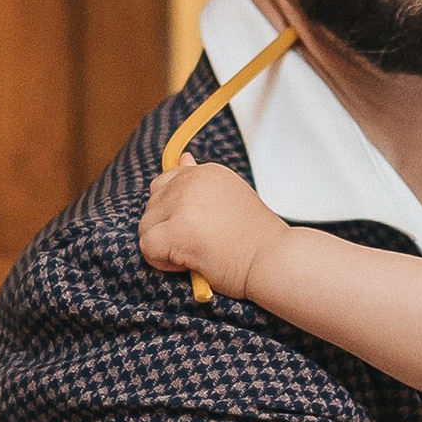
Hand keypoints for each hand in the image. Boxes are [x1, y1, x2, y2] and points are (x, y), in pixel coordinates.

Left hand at [140, 154, 280, 301]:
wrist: (274, 260)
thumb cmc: (255, 238)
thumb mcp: (229, 197)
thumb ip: (200, 182)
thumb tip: (182, 158)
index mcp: (205, 172)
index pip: (165, 185)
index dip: (176, 213)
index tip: (202, 228)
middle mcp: (192, 181)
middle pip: (152, 206)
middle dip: (169, 229)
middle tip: (203, 243)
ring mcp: (184, 204)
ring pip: (146, 227)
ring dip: (165, 246)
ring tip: (199, 252)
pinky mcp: (179, 230)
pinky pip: (147, 246)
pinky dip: (163, 262)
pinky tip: (190, 263)